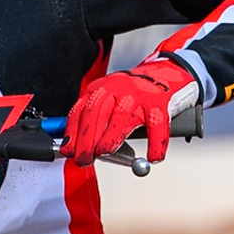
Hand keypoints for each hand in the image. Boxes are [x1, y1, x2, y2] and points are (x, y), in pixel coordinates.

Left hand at [65, 60, 199, 165]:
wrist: (164, 75)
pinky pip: (156, 124)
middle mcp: (117, 88)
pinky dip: (155, 143)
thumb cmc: (132, 95)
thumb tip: (73, 148)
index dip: (72, 133)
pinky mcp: (160, 101)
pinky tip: (152, 157)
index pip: (81, 110)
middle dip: (87, 139)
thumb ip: (92, 122)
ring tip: (104, 153)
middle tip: (84, 159)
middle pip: (96, 112)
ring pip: (121, 116)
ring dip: (110, 137)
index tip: (69, 151)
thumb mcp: (107, 102)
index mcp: (101, 88)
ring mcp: (139, 94)